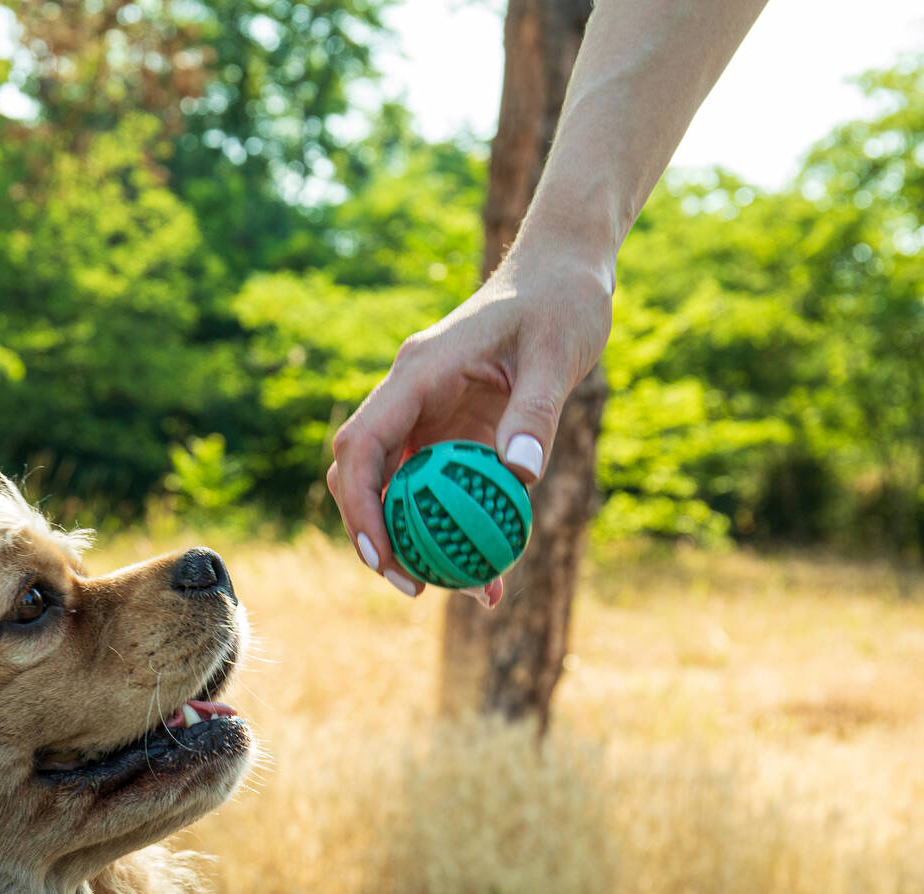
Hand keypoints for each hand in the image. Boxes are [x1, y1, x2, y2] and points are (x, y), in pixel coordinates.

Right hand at [326, 249, 612, 600]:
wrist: (564, 273)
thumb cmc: (561, 301)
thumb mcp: (557, 352)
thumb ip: (535, 411)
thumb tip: (519, 476)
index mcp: (417, 374)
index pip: (361, 445)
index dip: (359, 504)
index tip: (382, 556)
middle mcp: (409, 397)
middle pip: (363, 475)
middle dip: (377, 536)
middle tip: (416, 587)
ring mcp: (427, 416)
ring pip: (399, 489)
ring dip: (418, 541)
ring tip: (468, 590)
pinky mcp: (452, 430)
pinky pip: (441, 488)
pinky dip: (458, 527)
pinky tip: (496, 566)